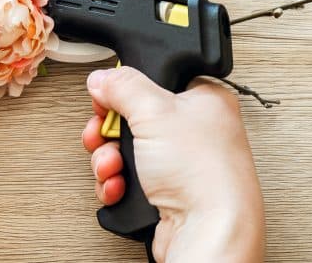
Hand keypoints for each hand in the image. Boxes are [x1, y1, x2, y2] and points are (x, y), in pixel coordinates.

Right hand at [83, 68, 264, 262]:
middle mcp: (194, 131)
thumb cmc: (205, 173)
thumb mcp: (155, 111)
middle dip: (109, 131)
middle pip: (133, 117)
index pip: (155, 80)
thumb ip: (124, 86)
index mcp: (203, 100)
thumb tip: (104, 78)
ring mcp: (179, 165)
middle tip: (105, 133)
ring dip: (109, 160)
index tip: (108, 97)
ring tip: (114, 166)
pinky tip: (120, 186)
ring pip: (126, 151)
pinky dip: (117, 184)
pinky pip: (127, 179)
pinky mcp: (165, 193)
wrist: (208, 233)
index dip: (127, 89)